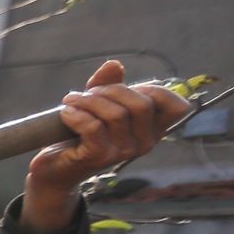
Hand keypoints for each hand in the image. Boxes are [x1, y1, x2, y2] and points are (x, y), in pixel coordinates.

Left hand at [25, 59, 189, 227]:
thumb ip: (109, 83)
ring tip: (71, 101)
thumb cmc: (82, 134)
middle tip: (87, 94)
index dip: (155, 90)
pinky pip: (93, 126)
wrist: (56, 168)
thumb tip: (114, 64)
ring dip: (88, 101)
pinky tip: (65, 114)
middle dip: (111, 90)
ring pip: (115, 114)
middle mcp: (145, 143)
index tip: (124, 88)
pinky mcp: (100, 157)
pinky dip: (76, 114)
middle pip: (142, 104)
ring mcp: (124, 152)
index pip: (177, 107)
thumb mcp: (100, 104)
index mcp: (153, 130)